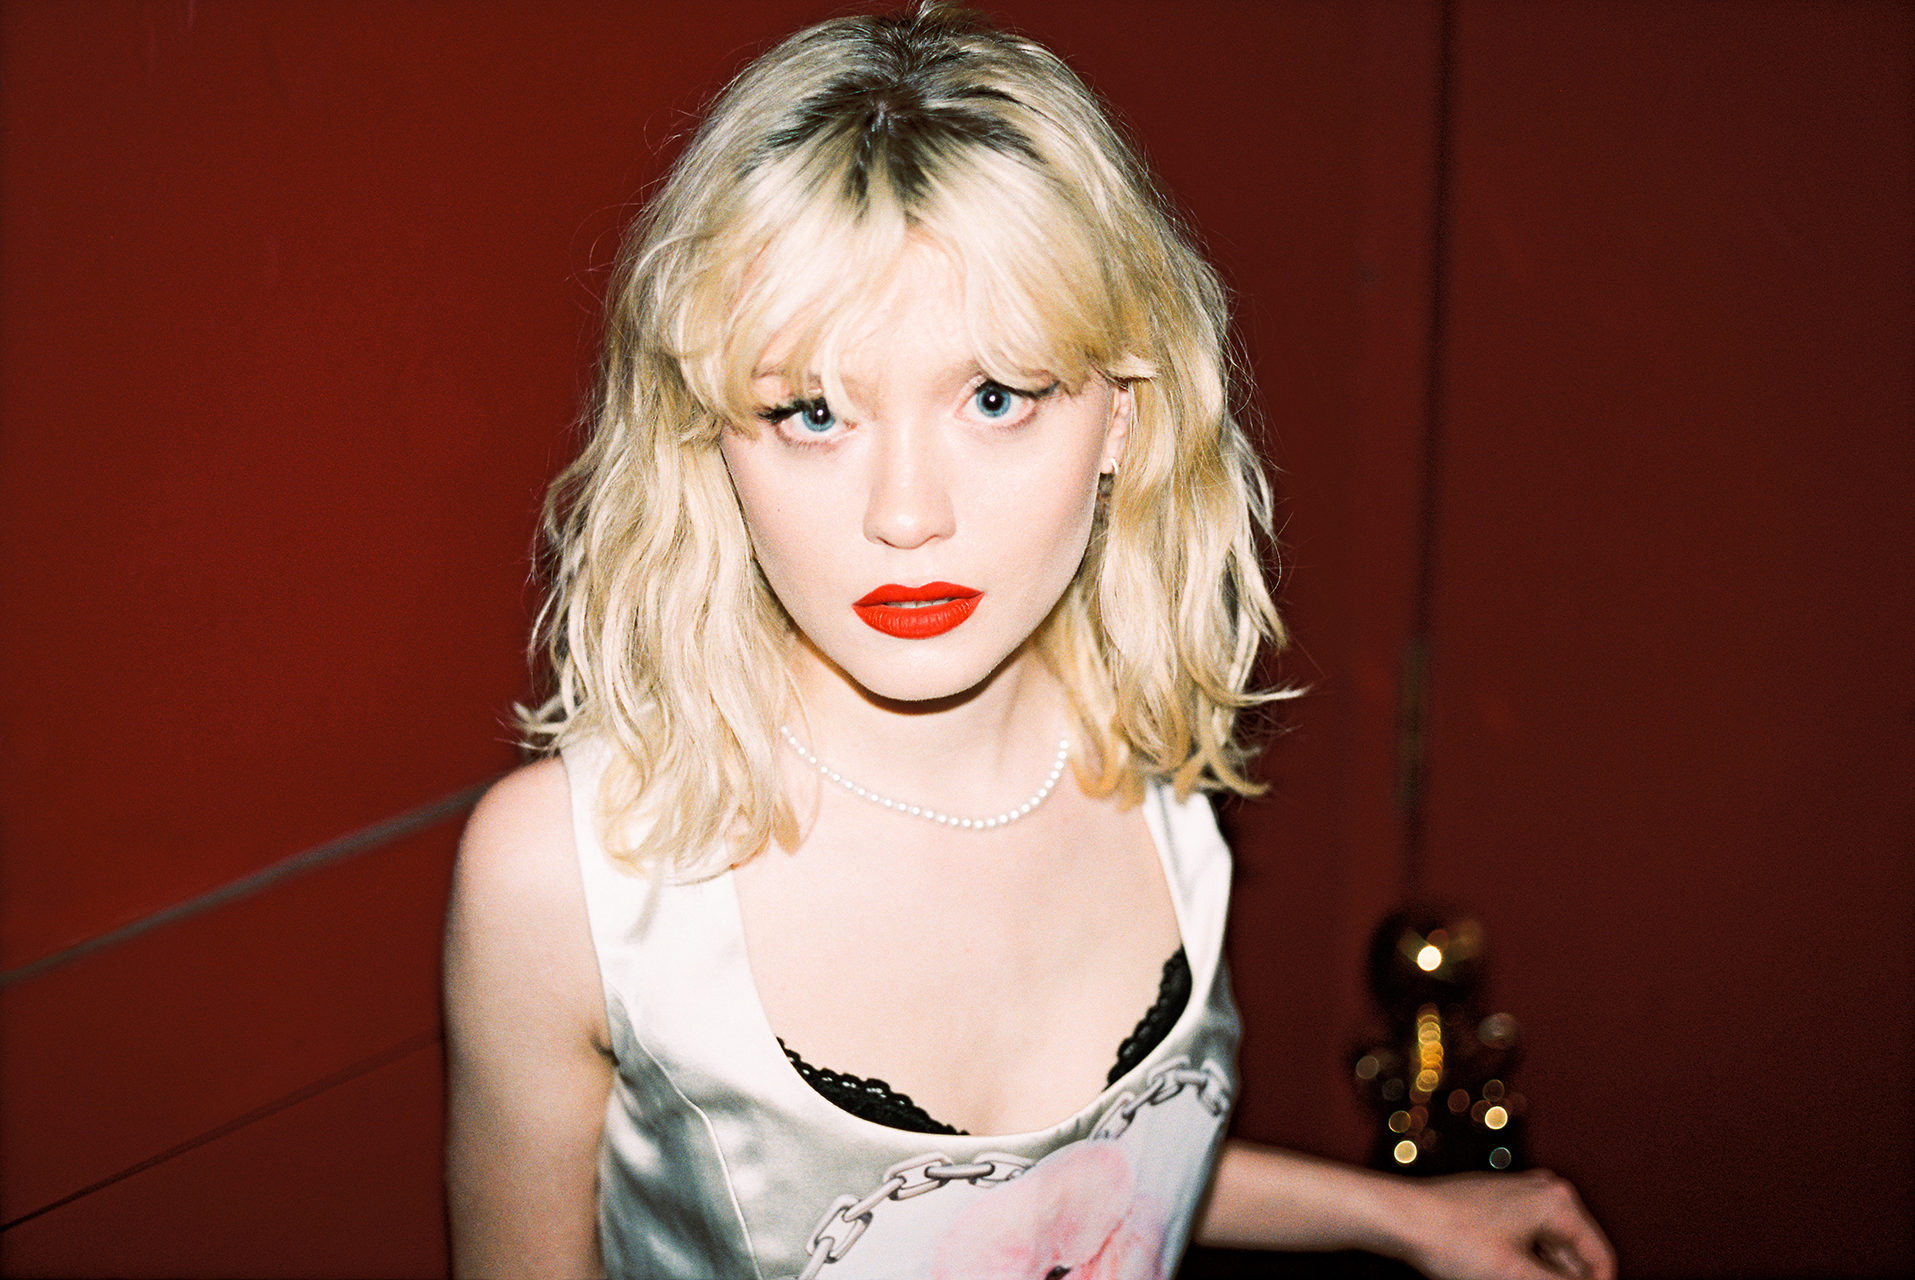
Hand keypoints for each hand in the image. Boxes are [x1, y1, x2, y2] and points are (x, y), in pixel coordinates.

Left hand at [1396, 1169, 1615, 1279]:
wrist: (1401, 1216)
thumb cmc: (1452, 1241)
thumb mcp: (1516, 1276)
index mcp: (1558, 1203)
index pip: (1599, 1259)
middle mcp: (1545, 1190)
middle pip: (1575, 1255)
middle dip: (1565, 1279)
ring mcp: (1522, 1195)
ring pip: (1550, 1250)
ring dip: (1545, 1274)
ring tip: (1514, 1278)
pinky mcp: (1501, 1205)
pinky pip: (1529, 1242)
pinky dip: (1527, 1265)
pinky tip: (1510, 1277)